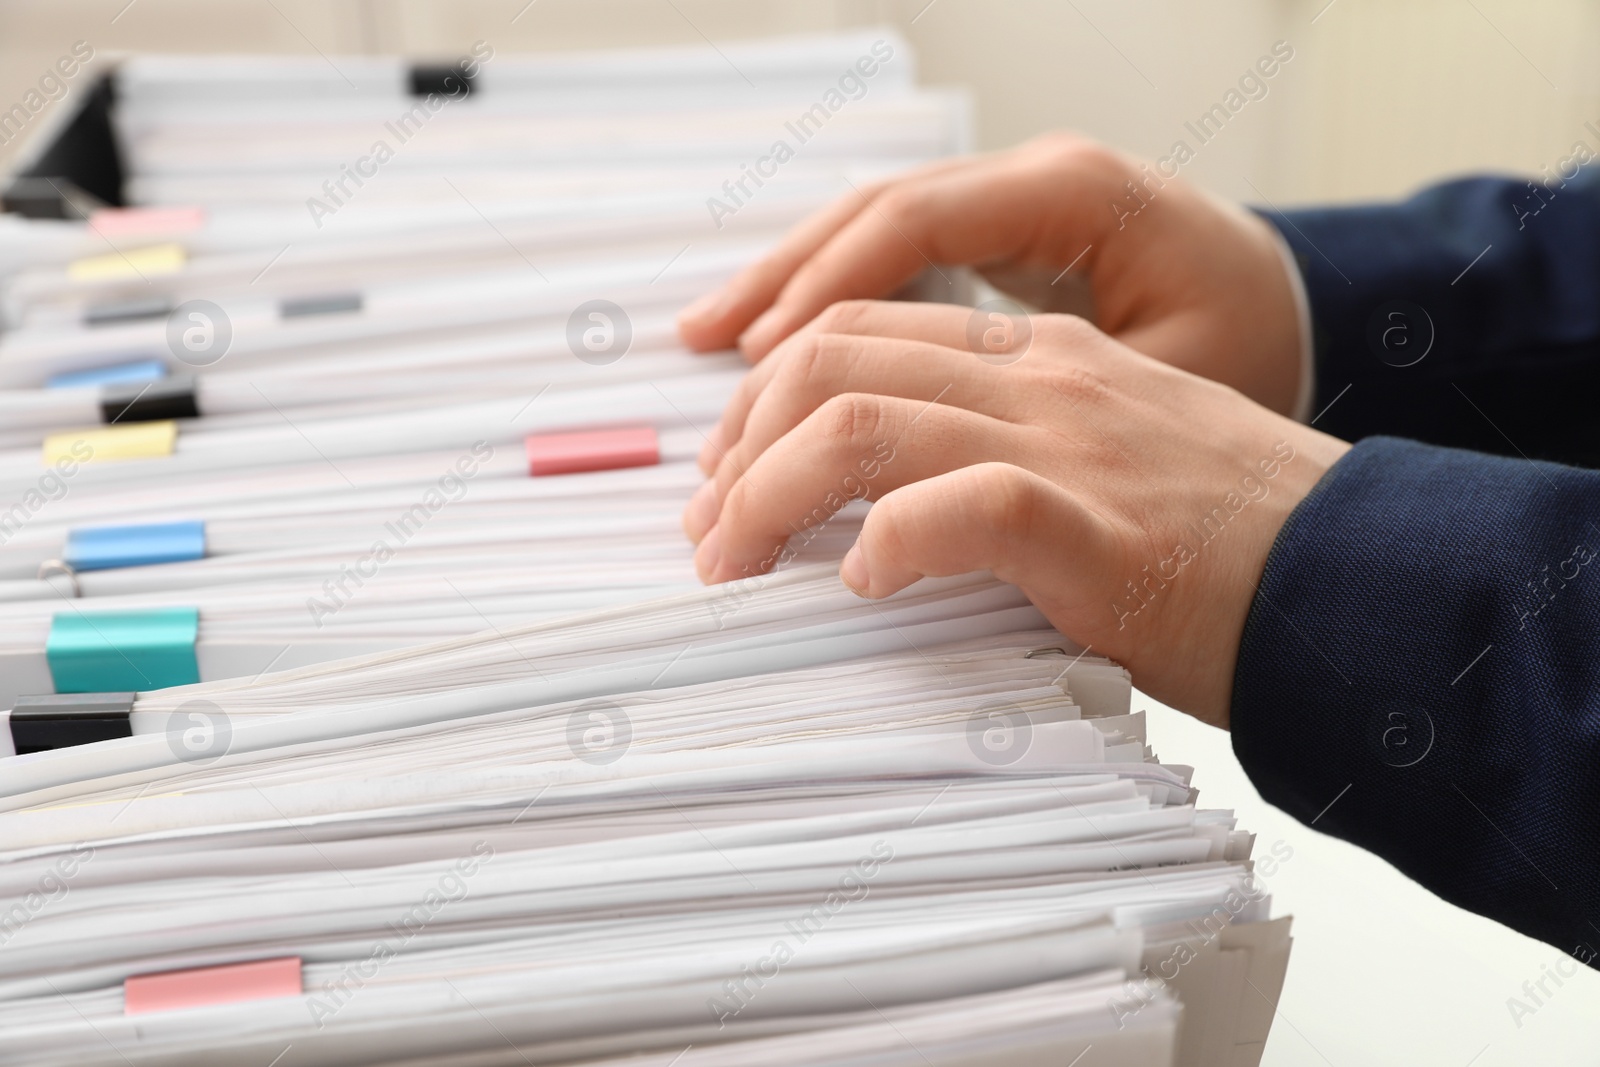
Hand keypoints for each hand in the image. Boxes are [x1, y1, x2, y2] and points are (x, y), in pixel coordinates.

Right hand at [677, 132, 1304, 416]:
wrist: (1313, 314)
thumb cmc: (1255, 353)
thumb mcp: (1174, 389)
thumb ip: (1059, 416)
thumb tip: (938, 487)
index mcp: (1072, 195)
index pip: (911, 224)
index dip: (819, 293)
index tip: (754, 361)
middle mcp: (1031, 180)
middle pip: (870, 214)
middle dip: (778, 290)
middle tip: (706, 364)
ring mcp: (1015, 203)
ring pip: (871, 229)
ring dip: (787, 289)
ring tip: (705, 344)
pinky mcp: (1006, 239)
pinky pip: (897, 257)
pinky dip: (831, 297)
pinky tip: (780, 340)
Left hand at [681, 302, 1349, 726]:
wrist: (1359, 584)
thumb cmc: (1233, 547)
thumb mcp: (1109, 468)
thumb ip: (1006, 465)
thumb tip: (884, 524)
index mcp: (1043, 358)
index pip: (861, 332)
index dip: (767, 400)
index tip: (728, 478)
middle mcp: (1043, 380)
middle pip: (831, 359)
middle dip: (737, 444)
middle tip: (707, 533)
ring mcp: (1068, 443)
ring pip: (861, 422)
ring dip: (766, 496)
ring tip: (734, 566)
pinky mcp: (1094, 527)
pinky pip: (956, 508)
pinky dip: (885, 544)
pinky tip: (864, 588)